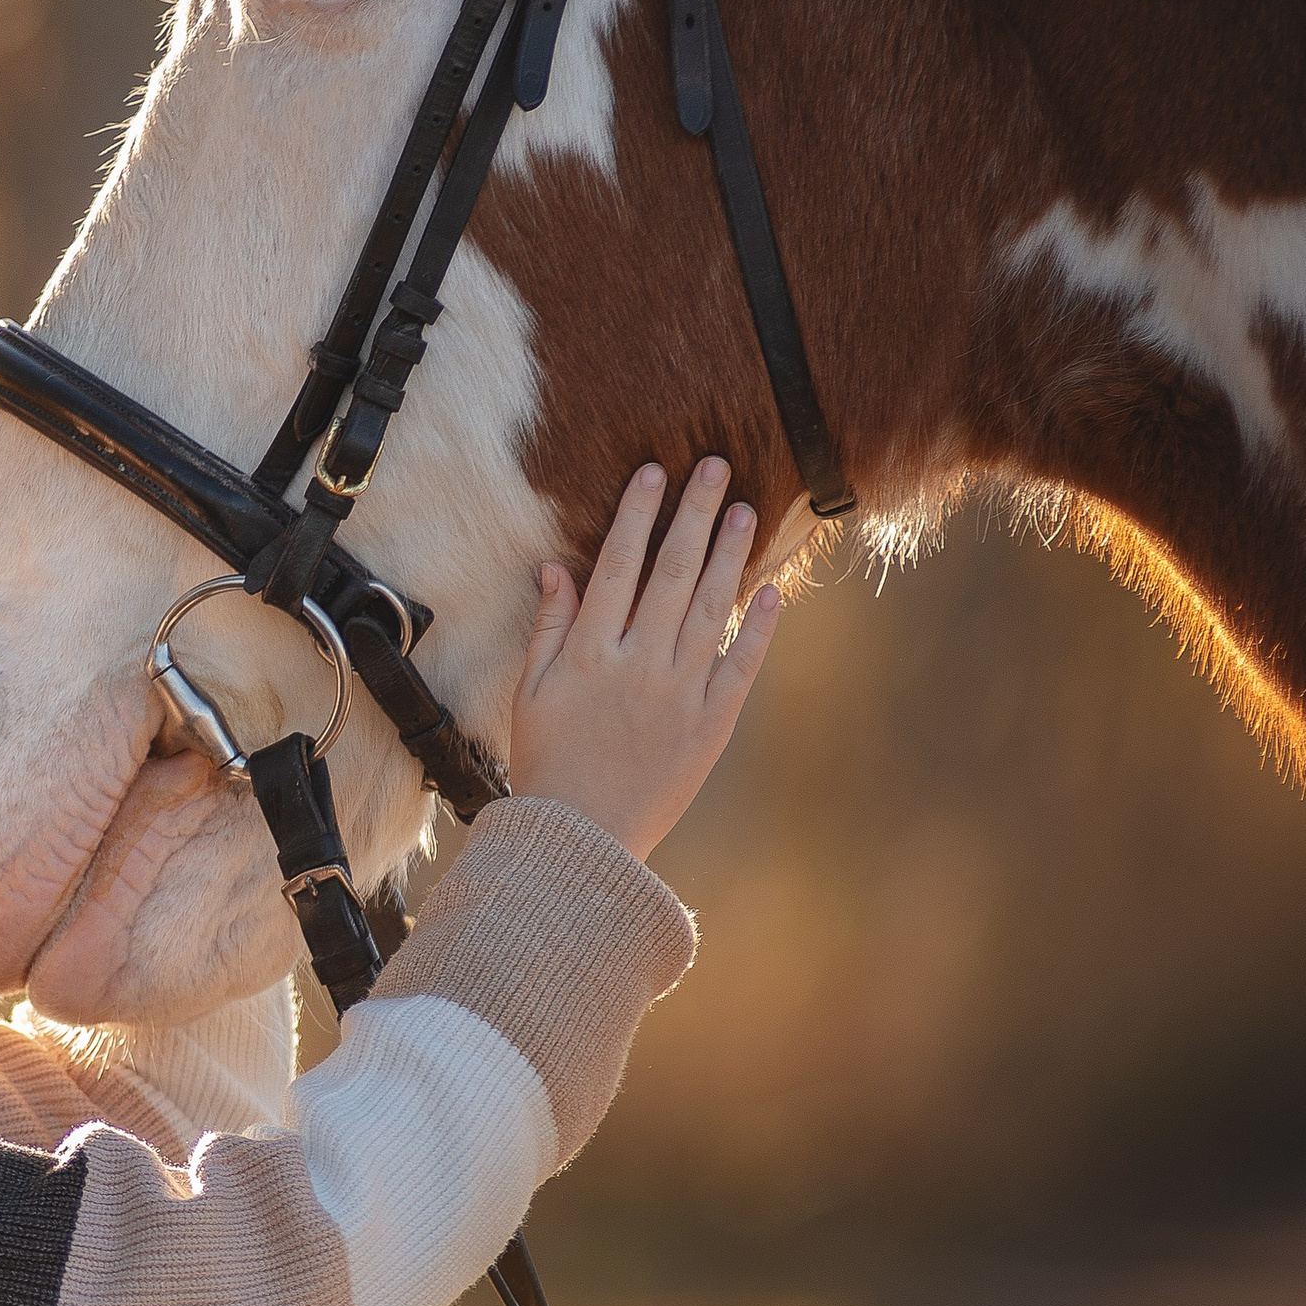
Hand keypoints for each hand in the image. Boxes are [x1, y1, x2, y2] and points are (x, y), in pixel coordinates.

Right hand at [508, 459, 781, 858]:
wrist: (580, 839)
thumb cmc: (547, 765)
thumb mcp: (531, 693)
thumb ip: (548, 627)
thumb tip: (556, 568)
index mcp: (590, 654)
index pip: (617, 567)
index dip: (637, 516)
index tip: (654, 472)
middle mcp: (639, 665)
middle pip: (671, 574)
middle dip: (693, 515)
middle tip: (714, 466)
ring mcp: (679, 694)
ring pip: (711, 610)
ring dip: (729, 555)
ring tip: (745, 509)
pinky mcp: (710, 726)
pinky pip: (740, 668)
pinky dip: (760, 629)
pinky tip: (774, 591)